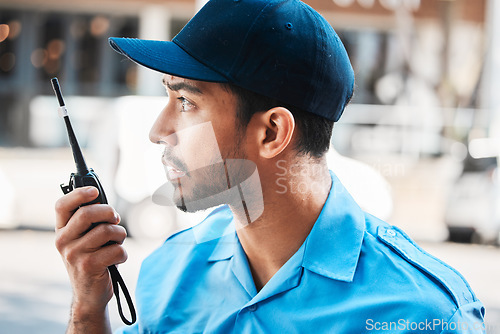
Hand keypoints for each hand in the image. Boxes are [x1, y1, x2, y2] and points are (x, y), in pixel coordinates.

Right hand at [55, 186, 126, 331]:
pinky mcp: (89, 266)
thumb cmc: (92, 260)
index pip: (61, 205)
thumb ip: (90, 222)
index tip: (95, 191)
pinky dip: (123, 254)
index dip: (79, 194)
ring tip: (117, 243)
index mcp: (61, 231)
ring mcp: (74, 254)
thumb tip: (104, 202)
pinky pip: (116, 250)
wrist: (89, 295)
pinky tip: (116, 260)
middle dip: (109, 212)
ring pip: (107, 231)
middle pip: (88, 213)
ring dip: (120, 235)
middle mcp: (63, 241)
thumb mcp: (84, 240)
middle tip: (115, 219)